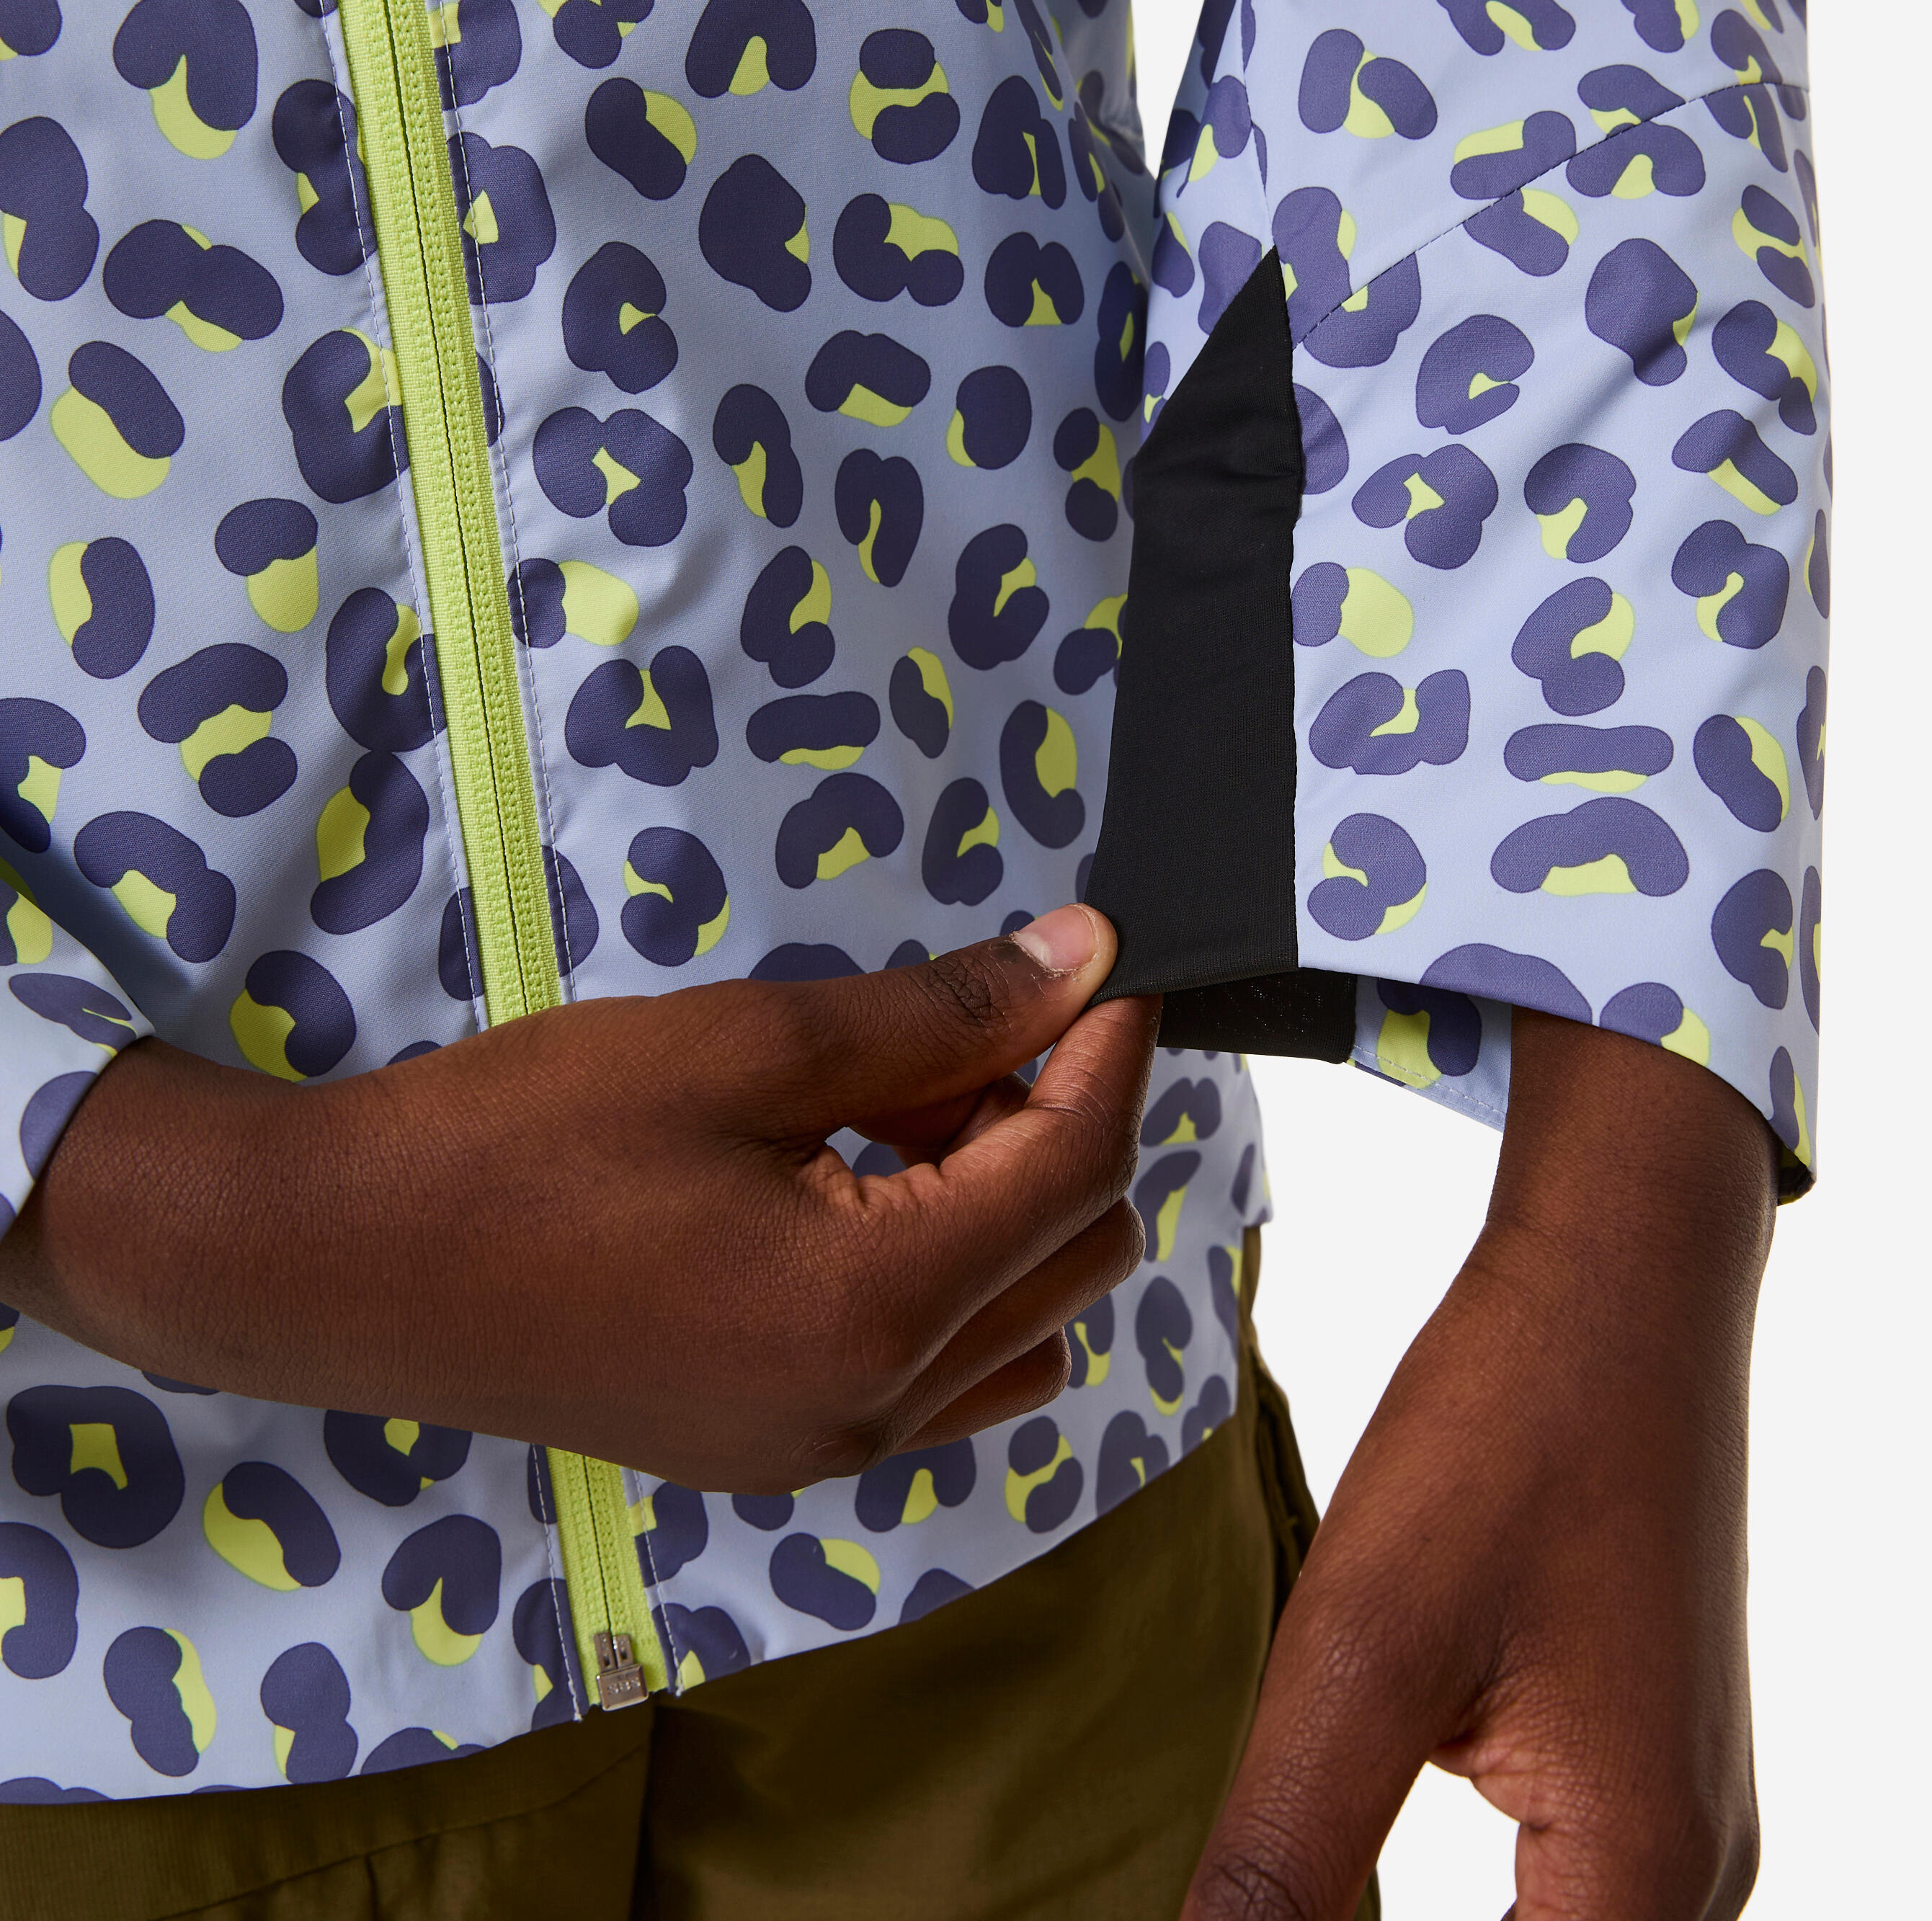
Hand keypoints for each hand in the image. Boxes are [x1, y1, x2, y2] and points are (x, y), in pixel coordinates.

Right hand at [0, 905, 1155, 1494]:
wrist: (342, 1263)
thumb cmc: (529, 1135)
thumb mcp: (746, 1046)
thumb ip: (938, 1013)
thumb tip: (1079, 960)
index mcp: (879, 1309)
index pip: (1074, 1169)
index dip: (1108, 1051)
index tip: (1106, 963)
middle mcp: (878, 1410)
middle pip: (1071, 1252)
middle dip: (1058, 1122)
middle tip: (970, 1025)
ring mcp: (829, 1452)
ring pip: (1021, 1323)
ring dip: (1007, 1204)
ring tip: (906, 1110)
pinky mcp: (777, 1453)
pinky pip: (942, 1378)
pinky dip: (951, 1278)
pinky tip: (863, 1194)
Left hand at [1185, 1007, 1776, 1920]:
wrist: (1623, 1281)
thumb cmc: (1508, 1432)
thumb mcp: (1364, 1650)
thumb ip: (1286, 1863)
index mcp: (1645, 1882)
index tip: (1252, 1901)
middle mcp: (1696, 1882)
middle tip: (1260, 1881)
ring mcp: (1684, 1824)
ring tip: (1288, 1882)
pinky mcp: (1651, 1763)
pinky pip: (1566, 1900)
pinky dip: (1466, 1908)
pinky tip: (1353, 1879)